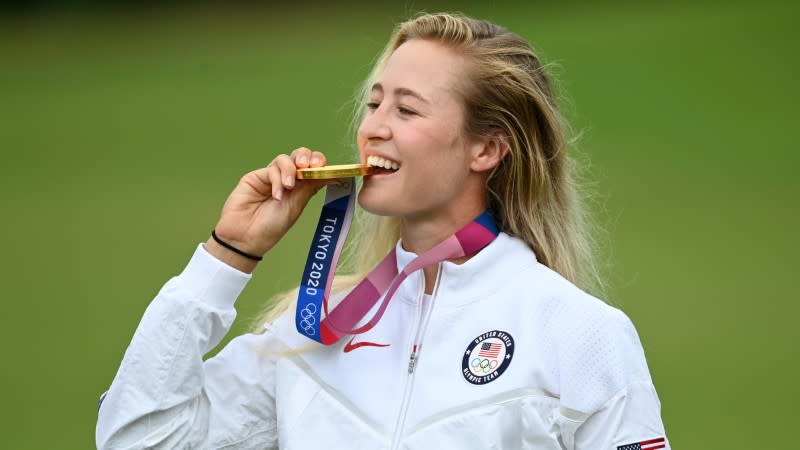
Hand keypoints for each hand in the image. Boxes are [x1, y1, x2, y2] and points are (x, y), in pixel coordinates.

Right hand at [206, 148, 329, 270]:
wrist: (246, 238)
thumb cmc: (271, 227)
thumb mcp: (296, 206)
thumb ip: (309, 187)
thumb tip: (332, 175)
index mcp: (300, 189)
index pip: (313, 168)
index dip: (319, 164)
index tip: (323, 168)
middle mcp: (286, 180)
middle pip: (300, 157)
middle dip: (307, 157)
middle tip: (309, 166)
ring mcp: (271, 177)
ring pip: (285, 159)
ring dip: (290, 170)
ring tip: (289, 187)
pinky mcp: (256, 177)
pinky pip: (271, 169)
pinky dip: (277, 179)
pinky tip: (276, 195)